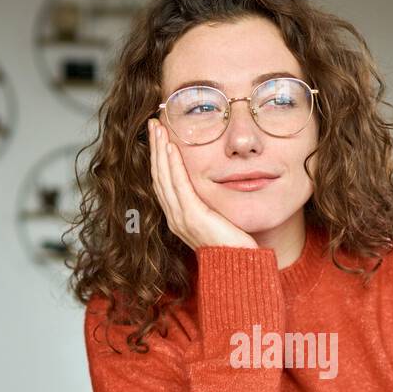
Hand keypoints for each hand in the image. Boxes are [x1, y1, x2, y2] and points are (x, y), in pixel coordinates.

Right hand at [148, 119, 257, 252]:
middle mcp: (175, 218)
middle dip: (155, 148)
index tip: (158, 135)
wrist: (239, 268)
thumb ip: (208, 205)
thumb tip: (211, 187)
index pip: (163, 181)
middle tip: (153, 123)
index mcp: (178, 218)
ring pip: (164, 177)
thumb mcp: (217, 220)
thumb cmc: (233, 247)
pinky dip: (173, 165)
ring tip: (158, 128)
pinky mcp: (192, 218)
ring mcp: (181, 219)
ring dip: (160, 150)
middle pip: (158, 176)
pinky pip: (179, 186)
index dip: (158, 157)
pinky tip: (172, 148)